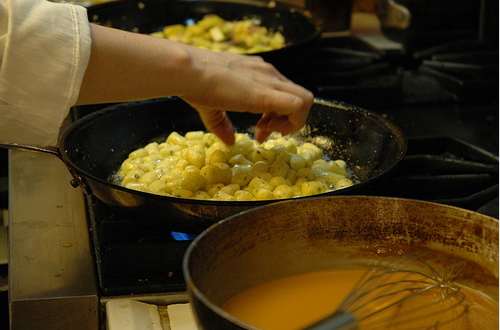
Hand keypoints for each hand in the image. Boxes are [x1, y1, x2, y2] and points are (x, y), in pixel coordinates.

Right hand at [179, 45, 312, 144]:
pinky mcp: (268, 93)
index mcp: (257, 73)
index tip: (258, 131)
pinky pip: (300, 105)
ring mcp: (271, 80)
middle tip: (264, 133)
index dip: (275, 116)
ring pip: (305, 99)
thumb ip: (222, 125)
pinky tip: (269, 130)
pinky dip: (292, 123)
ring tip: (266, 131)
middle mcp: (268, 73)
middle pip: (298, 96)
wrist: (189, 72)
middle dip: (286, 120)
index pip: (282, 93)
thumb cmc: (194, 84)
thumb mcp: (210, 107)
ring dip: (292, 121)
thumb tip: (229, 142)